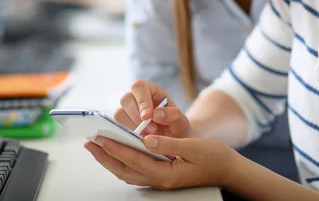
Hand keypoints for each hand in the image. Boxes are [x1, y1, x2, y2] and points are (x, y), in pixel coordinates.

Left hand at [85, 134, 236, 189]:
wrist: (228, 170)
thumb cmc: (214, 157)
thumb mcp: (194, 147)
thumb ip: (169, 144)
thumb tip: (147, 139)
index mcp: (167, 174)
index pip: (135, 159)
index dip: (116, 148)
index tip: (101, 138)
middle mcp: (160, 180)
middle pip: (125, 170)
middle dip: (105, 156)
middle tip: (90, 143)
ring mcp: (160, 180)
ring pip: (128, 172)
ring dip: (111, 159)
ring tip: (97, 147)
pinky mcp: (162, 175)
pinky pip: (136, 170)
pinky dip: (122, 161)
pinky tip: (117, 153)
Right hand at [114, 80, 192, 137]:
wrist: (174, 143)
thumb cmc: (177, 128)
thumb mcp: (181, 121)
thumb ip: (173, 115)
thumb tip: (156, 114)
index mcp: (150, 90)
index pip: (139, 86)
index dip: (141, 100)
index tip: (148, 116)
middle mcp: (135, 98)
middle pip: (125, 99)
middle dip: (136, 116)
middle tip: (152, 130)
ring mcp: (127, 112)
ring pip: (119, 114)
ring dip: (132, 127)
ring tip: (148, 138)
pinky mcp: (122, 125)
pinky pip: (117, 128)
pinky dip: (127, 135)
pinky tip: (140, 141)